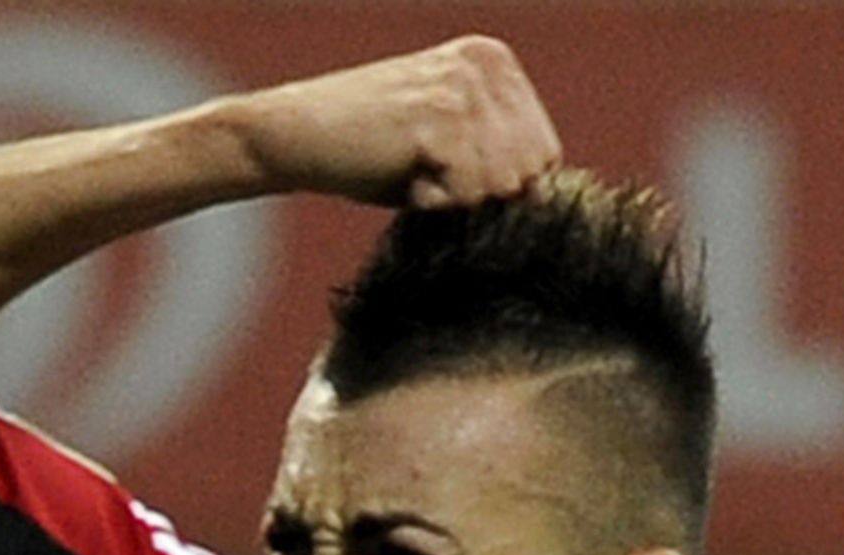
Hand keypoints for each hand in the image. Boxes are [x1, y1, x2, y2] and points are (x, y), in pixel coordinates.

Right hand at [227, 36, 561, 208]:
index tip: (444, 170)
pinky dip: (432, 205)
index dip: (498, 186)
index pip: (545, 154)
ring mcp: (462, 88)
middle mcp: (484, 65)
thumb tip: (548, 200)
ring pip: (500, 188)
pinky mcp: (438, 118)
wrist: (294, 136)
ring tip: (412, 173)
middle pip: (529, 173)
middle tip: (427, 174)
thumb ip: (500, 156)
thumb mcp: (449, 143)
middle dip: (480, 194)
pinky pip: (467, 195)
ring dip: (454, 200)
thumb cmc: (370, 152)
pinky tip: (401, 179)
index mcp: (493, 61)